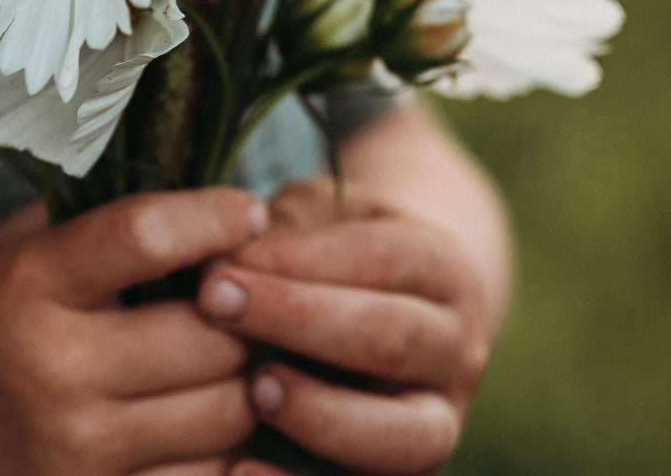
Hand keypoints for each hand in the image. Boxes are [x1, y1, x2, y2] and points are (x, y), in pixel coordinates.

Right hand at [0, 187, 268, 475]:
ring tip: (230, 347)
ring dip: (244, 376)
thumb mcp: (26, 241)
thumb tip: (216, 199)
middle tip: (249, 288)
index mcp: (34, 282)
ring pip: (224, 411)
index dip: (212, 215)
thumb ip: (109, 216)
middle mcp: (57, 369)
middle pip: (208, 334)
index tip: (245, 209)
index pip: (144, 235)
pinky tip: (202, 406)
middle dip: (246, 307)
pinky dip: (223, 442)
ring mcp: (78, 450)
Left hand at [197, 177, 492, 475]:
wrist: (389, 307)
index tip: (226, 259)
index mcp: (441, 267)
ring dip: (322, 413)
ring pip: (405, 434)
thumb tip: (215, 266)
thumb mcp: (315, 219)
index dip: (301, 258)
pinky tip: (241, 470)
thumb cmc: (329, 251)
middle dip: (298, 320)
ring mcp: (441, 418)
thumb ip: (278, 237)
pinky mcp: (407, 474)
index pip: (381, 257)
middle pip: (390, 337)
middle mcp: (456, 347)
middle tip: (216, 304)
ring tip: (254, 388)